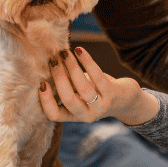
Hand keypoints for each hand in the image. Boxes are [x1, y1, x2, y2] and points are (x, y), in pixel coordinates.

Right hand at [38, 46, 158, 125]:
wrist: (126, 100)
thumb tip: (49, 64)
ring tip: (64, 53)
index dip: (45, 100)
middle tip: (52, 60)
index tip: (41, 82)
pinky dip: (87, 61)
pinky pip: (98, 76)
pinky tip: (79, 51)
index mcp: (74, 116)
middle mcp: (87, 115)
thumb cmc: (96, 92)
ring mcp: (101, 106)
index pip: (54, 115)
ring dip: (71, 67)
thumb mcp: (79, 93)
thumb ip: (65, 85)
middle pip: (68, 99)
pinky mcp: (113, 94)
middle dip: (58, 77)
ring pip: (82, 87)